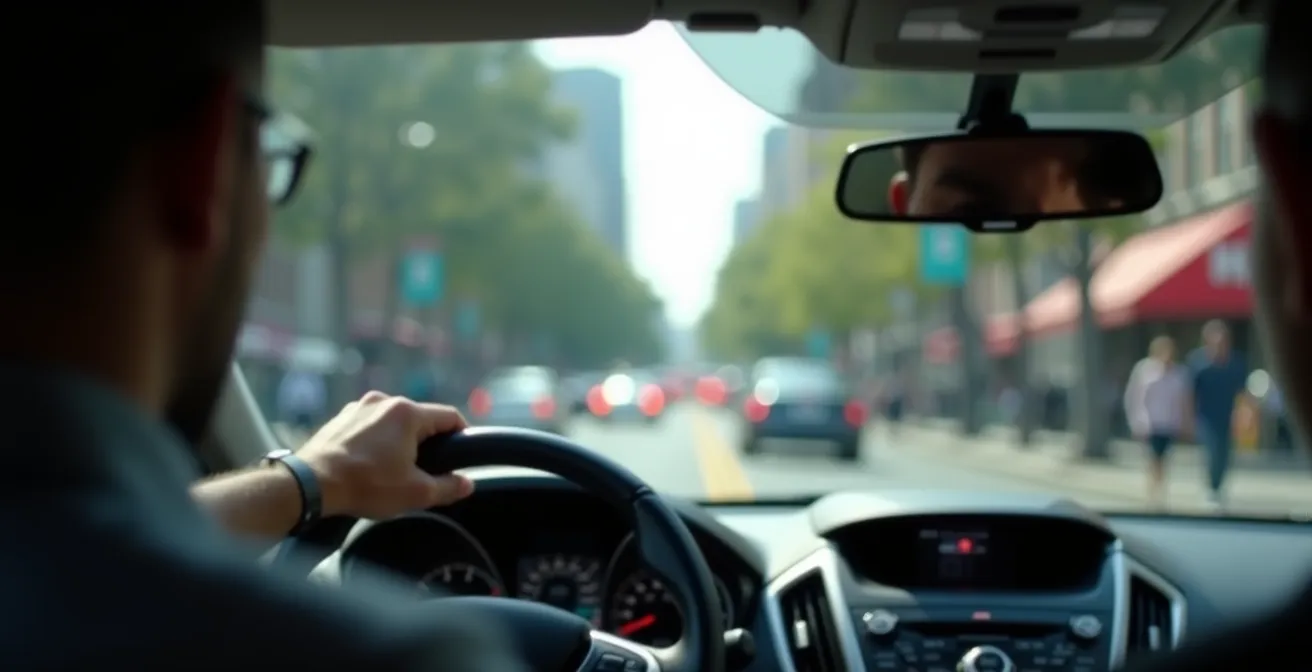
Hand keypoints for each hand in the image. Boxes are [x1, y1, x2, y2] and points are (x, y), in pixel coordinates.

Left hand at [297, 391, 473, 518]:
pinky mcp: (340, 417)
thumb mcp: (416, 493)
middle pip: (420, 418)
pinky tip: (369, 463)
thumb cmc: (367, 485)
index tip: (463, 454)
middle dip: (428, 441)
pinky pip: (370, 425)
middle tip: (426, 469)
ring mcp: (359, 407)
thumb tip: (467, 483)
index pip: (450, 416)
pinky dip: (376, 440)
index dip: (462, 435)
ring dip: (399, 440)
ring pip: (393, 421)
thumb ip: (448, 486)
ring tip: (393, 468)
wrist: (311, 484)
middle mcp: (385, 400)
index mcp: (408, 413)